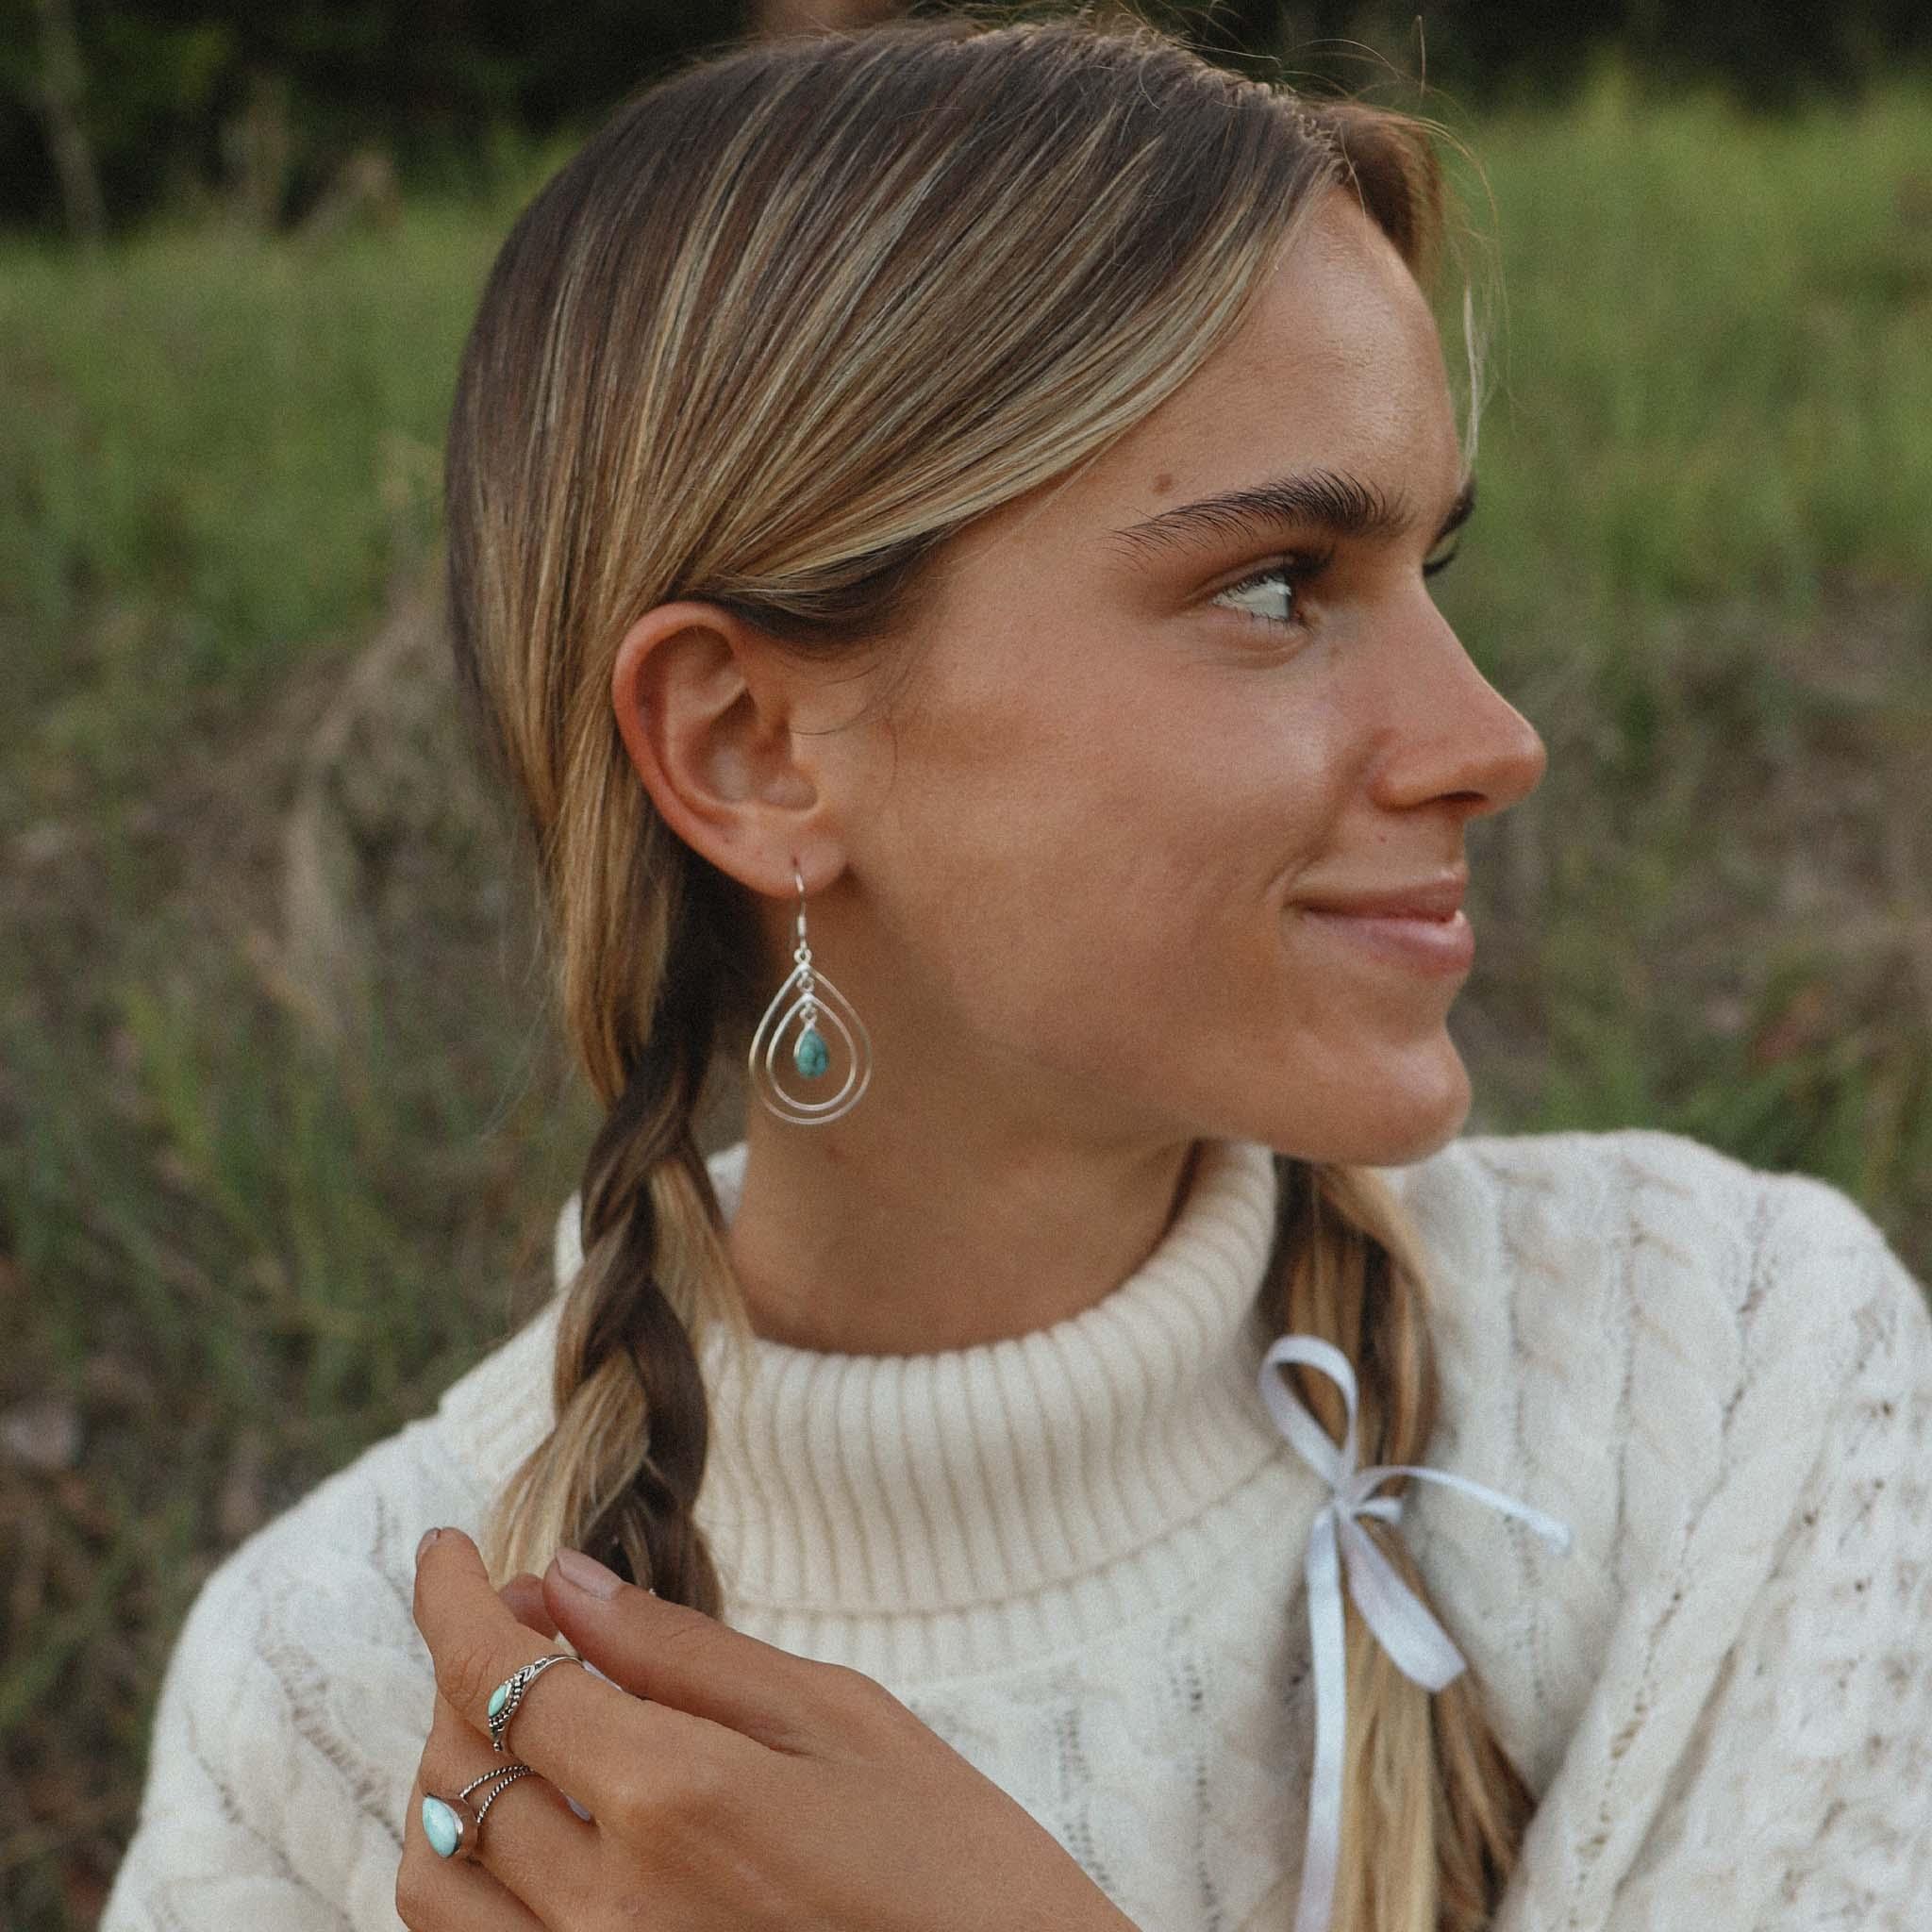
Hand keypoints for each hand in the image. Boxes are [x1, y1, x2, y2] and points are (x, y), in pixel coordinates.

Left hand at [396, 1527, 1139, 1931]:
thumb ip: (687, 1652)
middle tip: (520, 1622)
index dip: (452, 1598)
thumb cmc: (954, 1865)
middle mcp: (604, 1908)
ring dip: (449, 1777)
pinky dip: (470, 1874)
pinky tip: (533, 1825)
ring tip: (516, 1720)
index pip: (499, 1674)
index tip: (446, 1548)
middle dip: (465, 1670)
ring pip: (435, 1877)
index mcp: (672, 1798)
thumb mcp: (840, 1720)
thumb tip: (569, 1584)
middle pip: (457, 1764)